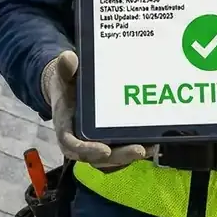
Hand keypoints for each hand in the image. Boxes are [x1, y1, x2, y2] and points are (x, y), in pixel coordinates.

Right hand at [42, 50, 156, 168]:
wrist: (71, 89)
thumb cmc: (67, 84)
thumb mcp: (64, 75)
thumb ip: (65, 69)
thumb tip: (68, 57)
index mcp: (66, 128)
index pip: (72, 146)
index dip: (87, 151)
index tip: (104, 150)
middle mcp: (80, 141)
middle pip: (97, 158)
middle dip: (119, 157)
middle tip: (138, 150)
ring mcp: (95, 144)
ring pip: (111, 159)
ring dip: (130, 156)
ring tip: (150, 148)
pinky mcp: (108, 142)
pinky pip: (120, 152)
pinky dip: (134, 151)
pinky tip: (152, 143)